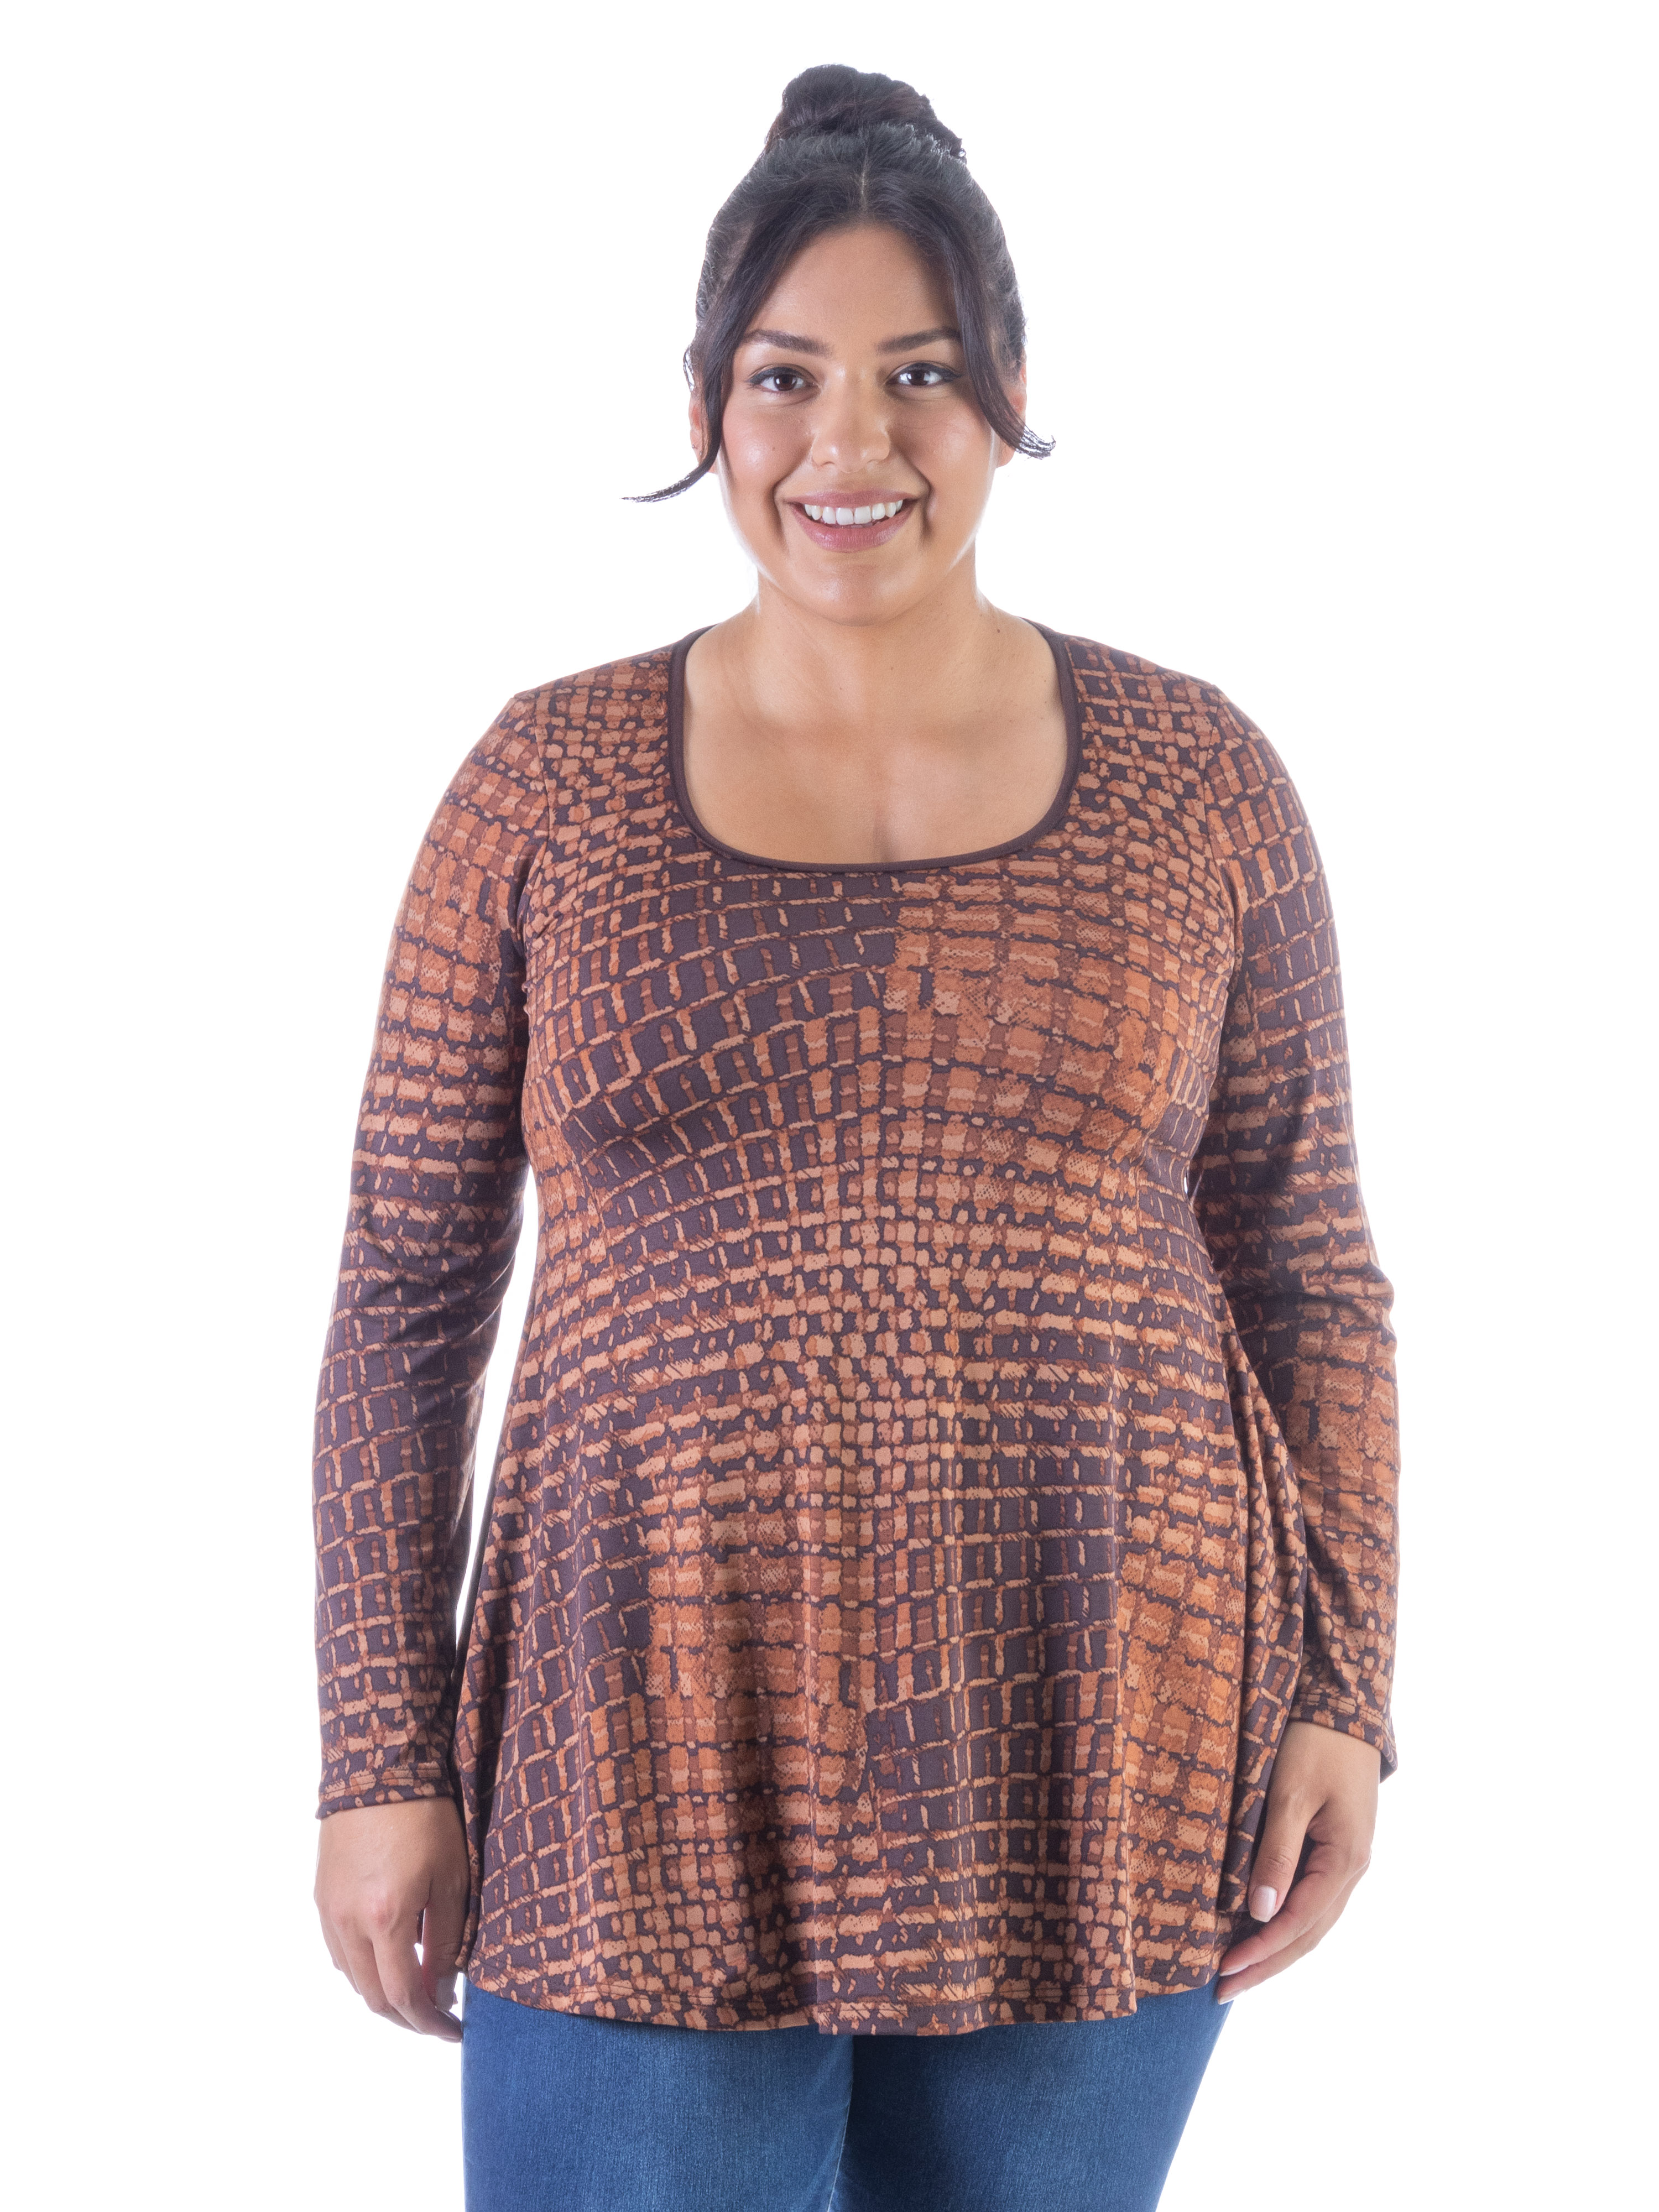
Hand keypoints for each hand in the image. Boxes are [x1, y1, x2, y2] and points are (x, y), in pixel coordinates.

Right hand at [315, 1795, 469, 2040]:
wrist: (377, 1766)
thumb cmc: (425, 1814)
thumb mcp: (452, 1877)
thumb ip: (446, 1939)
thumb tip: (443, 1988)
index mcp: (385, 1918)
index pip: (405, 1995)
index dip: (429, 2023)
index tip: (454, 2031)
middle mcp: (348, 1922)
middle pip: (372, 1996)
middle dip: (406, 2017)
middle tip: (437, 2017)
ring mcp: (329, 1910)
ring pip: (352, 1976)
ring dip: (383, 1993)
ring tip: (419, 1986)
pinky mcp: (322, 1895)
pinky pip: (339, 1950)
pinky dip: (363, 1966)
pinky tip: (389, 1955)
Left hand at [1217, 1719, 1379, 1996]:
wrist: (1347, 1705)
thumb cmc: (1315, 1744)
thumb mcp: (1291, 1794)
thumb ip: (1277, 1853)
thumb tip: (1262, 1912)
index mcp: (1344, 1859)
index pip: (1298, 1922)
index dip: (1260, 1951)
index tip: (1222, 1971)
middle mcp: (1351, 1868)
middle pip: (1308, 1934)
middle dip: (1266, 1964)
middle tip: (1223, 1991)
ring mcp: (1347, 1860)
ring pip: (1313, 1922)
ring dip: (1277, 1950)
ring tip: (1239, 1973)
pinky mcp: (1337, 1848)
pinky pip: (1313, 1899)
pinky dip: (1287, 1923)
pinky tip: (1262, 1929)